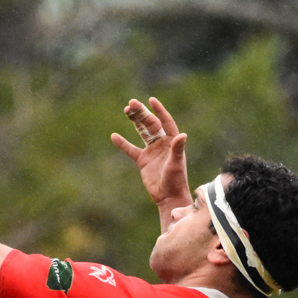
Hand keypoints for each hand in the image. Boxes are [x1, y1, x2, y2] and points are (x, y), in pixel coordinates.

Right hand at [110, 97, 189, 217]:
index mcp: (172, 142)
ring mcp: (152, 151)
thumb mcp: (176, 163)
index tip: (151, 100)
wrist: (168, 197)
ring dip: (135, 121)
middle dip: (142, 113)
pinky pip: (131, 149)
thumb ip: (177, 149)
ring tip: (126, 110)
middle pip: (151, 124)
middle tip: (131, 103)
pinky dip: (123, 143)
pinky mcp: (143, 160)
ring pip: (142, 132)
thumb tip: (183, 135)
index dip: (159, 110)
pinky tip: (114, 136)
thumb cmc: (175, 180)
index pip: (165, 122)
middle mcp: (162, 143)